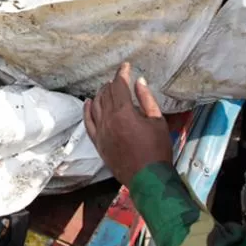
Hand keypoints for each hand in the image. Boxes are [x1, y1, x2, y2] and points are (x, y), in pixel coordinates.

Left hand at [84, 63, 171, 185]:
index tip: (125, 66)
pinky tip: (88, 102)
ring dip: (101, 94)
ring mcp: (101, 132)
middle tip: (120, 80)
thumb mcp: (157, 121)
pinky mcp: (98, 143)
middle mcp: (109, 120)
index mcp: (125, 113)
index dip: (122, 74)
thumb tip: (139, 81)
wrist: (149, 179)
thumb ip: (147, 99)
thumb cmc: (158, 149)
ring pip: (96, 106)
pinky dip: (87, 110)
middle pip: (106, 94)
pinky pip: (88, 123)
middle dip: (112, 84)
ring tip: (107, 88)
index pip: (119, 86)